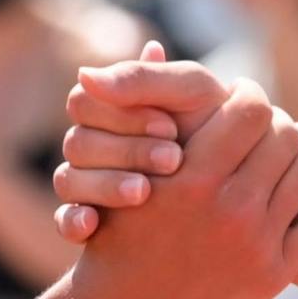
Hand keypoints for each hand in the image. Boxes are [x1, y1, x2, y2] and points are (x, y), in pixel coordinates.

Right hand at [54, 45, 221, 242]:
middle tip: (173, 161)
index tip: (169, 127)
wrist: (233, 190)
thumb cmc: (212, 127)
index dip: (124, 115)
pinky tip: (93, 224)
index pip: (84, 101)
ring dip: (105, 184)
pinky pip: (64, 221)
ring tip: (144, 192)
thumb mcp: (190, 94)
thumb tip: (87, 74)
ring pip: (67, 181)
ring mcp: (87, 182)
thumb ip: (145, 78)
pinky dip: (74, 221)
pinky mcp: (89, 219)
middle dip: (127, 151)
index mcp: (108, 106)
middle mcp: (92, 143)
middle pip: (76, 143)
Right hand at [55, 61, 297, 298]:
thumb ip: (143, 108)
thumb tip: (154, 41)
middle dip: (280, 121)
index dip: (251, 95)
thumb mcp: (118, 168)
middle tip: (274, 122)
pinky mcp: (275, 274)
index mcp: (190, 176)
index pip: (250, 108)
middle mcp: (228, 208)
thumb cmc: (119, 231)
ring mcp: (255, 243)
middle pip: (284, 133)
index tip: (245, 97)